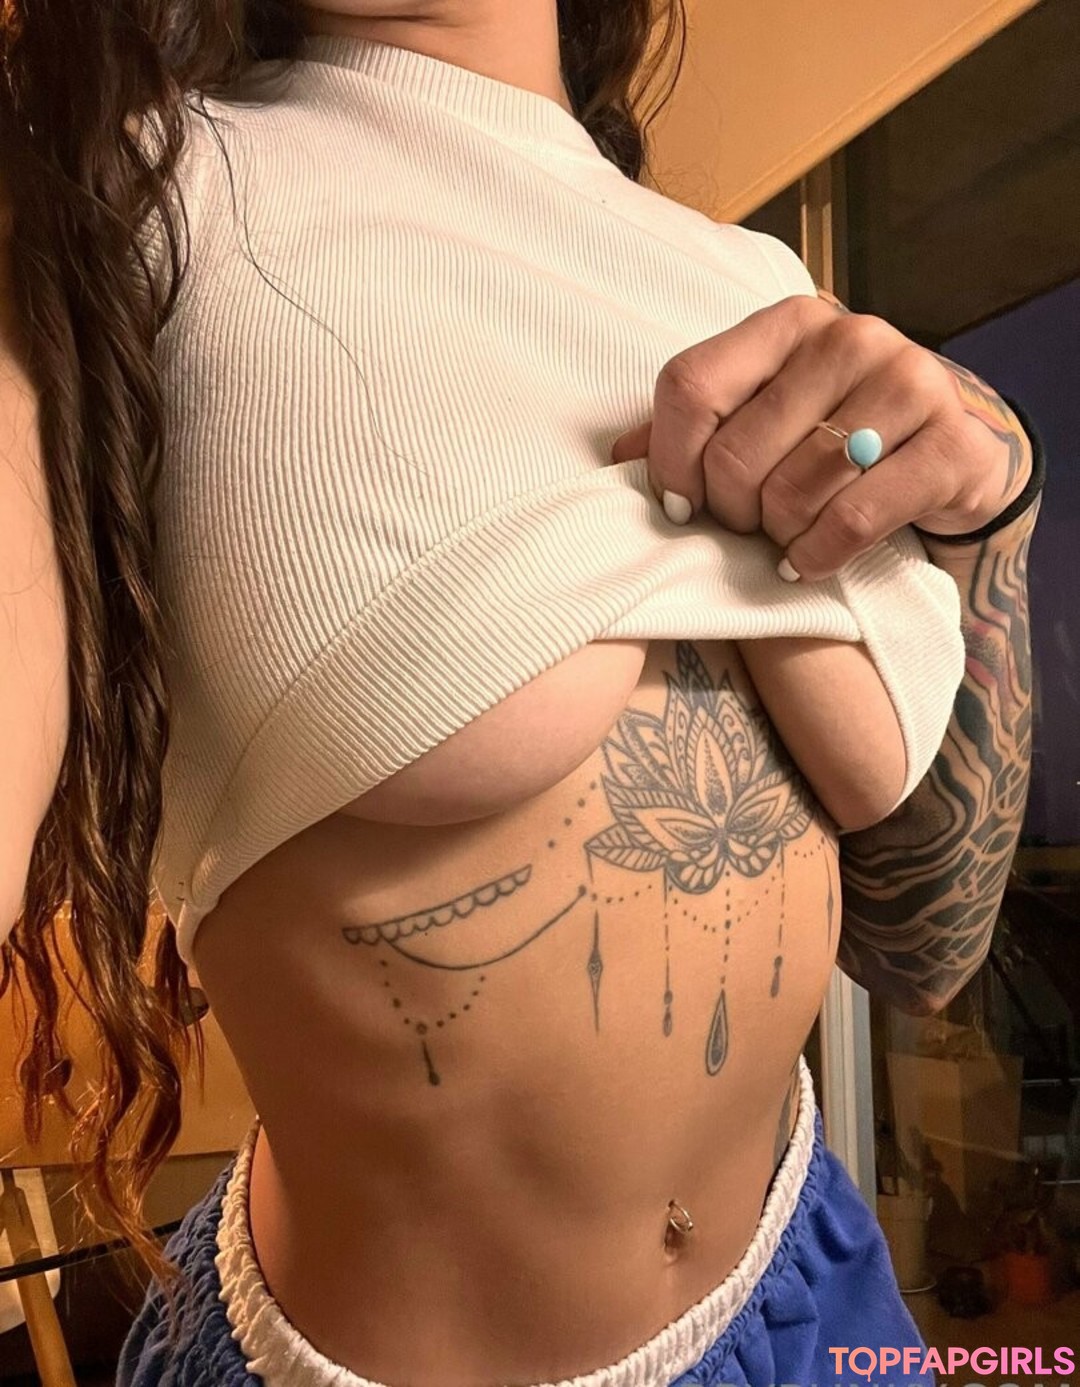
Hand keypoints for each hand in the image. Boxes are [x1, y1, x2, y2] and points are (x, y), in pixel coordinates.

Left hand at [607, 291, 1032, 580]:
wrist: (947, 460)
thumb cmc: (832, 440)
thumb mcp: (762, 419)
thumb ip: (693, 428)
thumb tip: (619, 455)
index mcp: (789, 323)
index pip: (690, 386)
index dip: (670, 460)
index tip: (680, 503)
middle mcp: (850, 339)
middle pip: (737, 453)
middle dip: (730, 512)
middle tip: (749, 526)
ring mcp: (909, 383)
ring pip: (793, 490)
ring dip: (778, 536)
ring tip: (786, 539)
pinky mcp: (951, 444)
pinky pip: (852, 519)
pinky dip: (818, 555)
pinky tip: (810, 562)